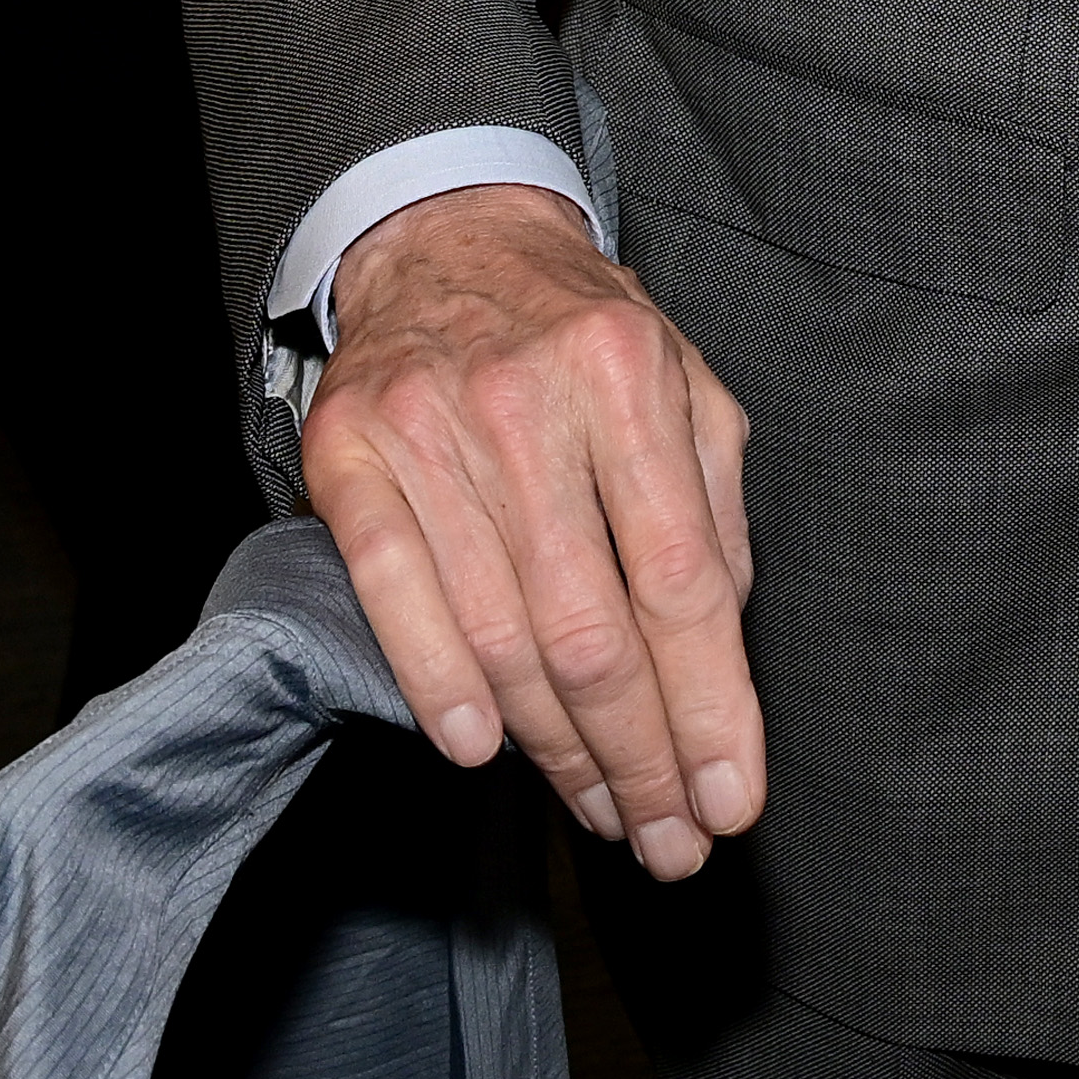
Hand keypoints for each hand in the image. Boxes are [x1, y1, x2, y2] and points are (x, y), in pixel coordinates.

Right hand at [309, 181, 765, 876]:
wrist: (450, 238)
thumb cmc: (584, 337)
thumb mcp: (687, 388)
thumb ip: (713, 511)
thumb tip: (722, 653)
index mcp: (631, 380)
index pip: (682, 583)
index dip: (709, 708)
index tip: (730, 799)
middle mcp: (530, 405)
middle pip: (592, 632)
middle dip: (638, 759)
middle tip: (669, 841)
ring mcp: (430, 428)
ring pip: (500, 632)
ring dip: (554, 751)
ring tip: (601, 815)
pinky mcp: (347, 451)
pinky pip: (391, 590)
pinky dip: (436, 681)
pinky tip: (481, 751)